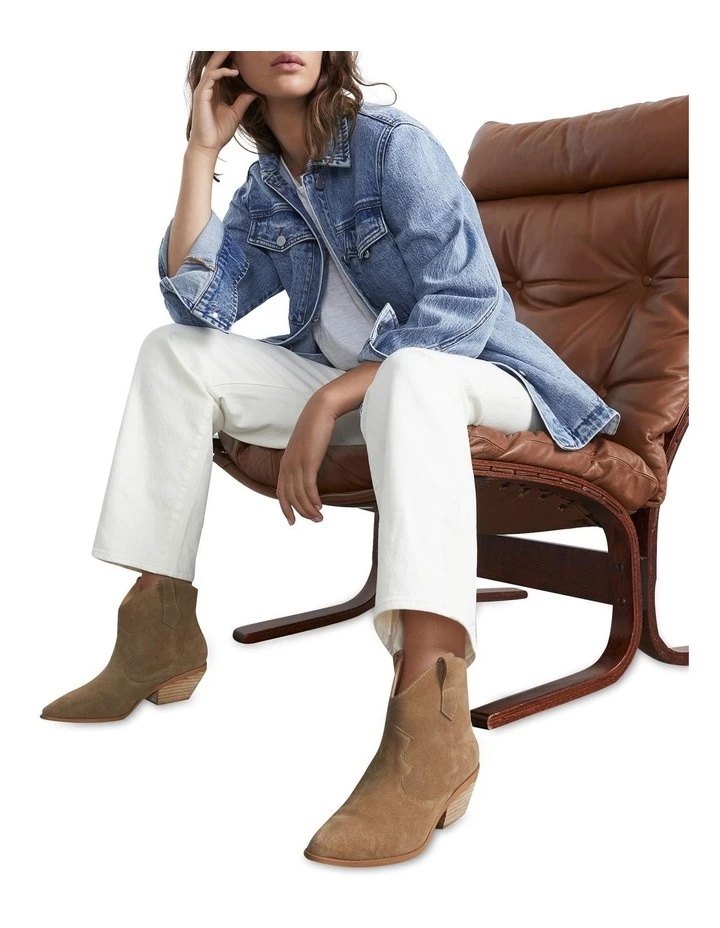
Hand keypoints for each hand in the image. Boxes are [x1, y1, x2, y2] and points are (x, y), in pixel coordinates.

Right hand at [187, 51, 258, 154]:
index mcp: (215, 90)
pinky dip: (223, 72)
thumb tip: (254, 91)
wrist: (208, 145)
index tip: (243, 52)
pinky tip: (235, 71)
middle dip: (225, 51)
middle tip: (238, 41)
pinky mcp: (201, 95)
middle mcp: (207, 87)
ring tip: (235, 47)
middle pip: (215, 62)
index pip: (222, 68)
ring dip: (223, 55)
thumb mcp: (236, 113)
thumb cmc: (219, 132)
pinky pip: (212, 77)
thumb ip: (243, 100)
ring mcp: (203, 90)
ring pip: (212, 66)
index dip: (231, 59)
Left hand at [277, 395, 337, 525]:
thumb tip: (310, 472)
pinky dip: (313, 499)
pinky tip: (320, 506)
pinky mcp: (308, 461)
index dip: (285, 508)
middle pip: (290, 497)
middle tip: (314, 521)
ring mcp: (296, 463)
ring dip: (309, 509)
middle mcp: (287, 465)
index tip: (292, 520)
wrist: (320, 411)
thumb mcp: (305, 447)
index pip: (281, 492)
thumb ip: (304, 460)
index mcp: (285, 462)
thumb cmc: (315, 427)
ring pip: (299, 494)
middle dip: (301, 512)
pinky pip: (309, 487)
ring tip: (319, 518)